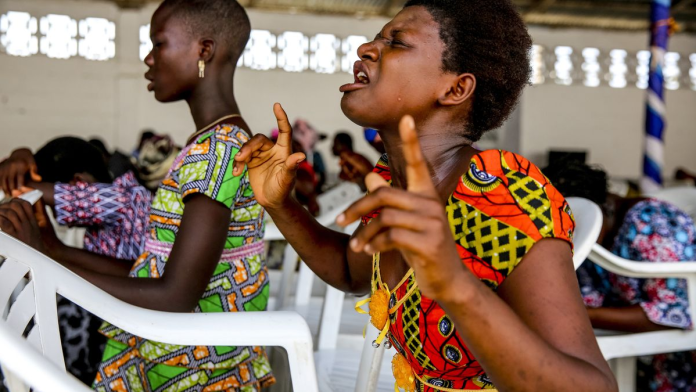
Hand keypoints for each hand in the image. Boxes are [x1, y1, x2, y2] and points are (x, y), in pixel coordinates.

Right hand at [0, 148, 40, 194]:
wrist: (19, 153)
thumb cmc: (28, 161)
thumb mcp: (33, 165)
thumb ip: (34, 172)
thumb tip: (38, 179)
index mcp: (20, 166)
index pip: (20, 178)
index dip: (20, 186)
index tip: (21, 193)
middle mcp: (11, 166)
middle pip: (10, 180)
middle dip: (12, 190)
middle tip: (14, 197)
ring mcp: (4, 167)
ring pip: (3, 180)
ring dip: (5, 189)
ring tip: (8, 195)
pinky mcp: (0, 168)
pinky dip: (0, 184)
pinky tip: (2, 190)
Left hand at [0, 199, 45, 252]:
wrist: (38, 261)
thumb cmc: (34, 250)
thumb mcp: (35, 235)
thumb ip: (29, 225)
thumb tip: (18, 220)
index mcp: (33, 223)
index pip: (26, 204)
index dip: (16, 201)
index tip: (9, 204)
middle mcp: (28, 224)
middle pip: (16, 205)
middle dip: (5, 205)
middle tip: (0, 210)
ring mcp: (21, 229)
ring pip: (9, 212)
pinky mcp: (14, 236)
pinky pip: (4, 222)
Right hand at [233, 103, 305, 209]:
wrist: (272, 202)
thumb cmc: (283, 190)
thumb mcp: (287, 180)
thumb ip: (291, 167)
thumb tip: (300, 156)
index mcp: (284, 151)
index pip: (284, 130)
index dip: (281, 118)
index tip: (276, 105)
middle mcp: (273, 150)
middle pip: (259, 139)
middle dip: (249, 146)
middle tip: (241, 157)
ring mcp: (261, 155)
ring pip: (248, 147)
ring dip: (241, 155)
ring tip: (237, 167)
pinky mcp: (251, 162)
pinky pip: (242, 157)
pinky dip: (237, 164)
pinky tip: (236, 173)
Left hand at [336, 116, 464, 300]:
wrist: (447, 280)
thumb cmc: (424, 249)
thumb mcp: (404, 222)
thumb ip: (388, 200)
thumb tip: (368, 175)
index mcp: (427, 195)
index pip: (418, 163)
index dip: (411, 141)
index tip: (406, 118)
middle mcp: (431, 204)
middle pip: (384, 193)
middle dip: (357, 207)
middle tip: (339, 220)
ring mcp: (433, 223)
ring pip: (385, 217)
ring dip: (364, 232)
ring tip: (356, 245)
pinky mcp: (429, 242)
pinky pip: (392, 236)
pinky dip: (375, 244)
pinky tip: (369, 252)